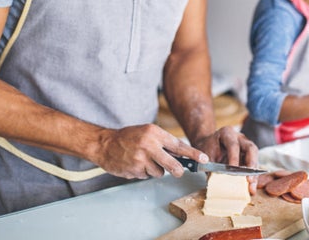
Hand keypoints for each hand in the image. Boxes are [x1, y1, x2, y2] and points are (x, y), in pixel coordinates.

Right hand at [91, 123, 207, 179]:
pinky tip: (135, 164)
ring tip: (144, 161)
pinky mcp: (134, 170)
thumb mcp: (148, 132)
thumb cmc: (128, 137)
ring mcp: (141, 159)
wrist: (105, 144)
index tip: (204, 159)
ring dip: (155, 170)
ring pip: (159, 172)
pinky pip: (146, 176)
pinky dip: (144, 172)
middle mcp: (149, 146)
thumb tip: (182, 154)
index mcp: (154, 133)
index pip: (178, 145)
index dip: (193, 154)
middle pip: (173, 165)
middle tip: (178, 171)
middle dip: (178, 170)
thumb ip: (164, 142)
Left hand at [191, 126, 259, 193]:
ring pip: (255, 158)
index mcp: (227, 133)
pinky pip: (253, 166)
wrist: (207, 146)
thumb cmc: (206, 149)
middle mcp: (240, 138)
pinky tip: (251, 188)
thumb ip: (212, 166)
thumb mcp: (205, 155)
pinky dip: (252, 177)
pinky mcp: (249, 157)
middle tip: (249, 179)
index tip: (233, 170)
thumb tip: (219, 180)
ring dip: (254, 174)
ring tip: (251, 188)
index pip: (233, 145)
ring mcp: (246, 147)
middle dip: (251, 164)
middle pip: (251, 148)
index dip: (234, 158)